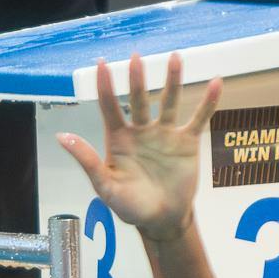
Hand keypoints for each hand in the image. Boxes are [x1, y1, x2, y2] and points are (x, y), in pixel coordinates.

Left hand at [57, 53, 221, 242]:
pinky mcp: (187, 142)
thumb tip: (62, 136)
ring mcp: (165, 134)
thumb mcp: (105, 186)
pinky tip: (216, 83)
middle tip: (136, 57)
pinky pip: (198, 118)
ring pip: (169, 102)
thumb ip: (87, 160)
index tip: (101, 64)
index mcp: (119, 139)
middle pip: (138, 99)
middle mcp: (141, 131)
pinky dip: (208, 102)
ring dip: (172, 81)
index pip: (109, 107)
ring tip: (176, 58)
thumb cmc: (130, 206)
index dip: (105, 86)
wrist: (161, 220)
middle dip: (137, 79)